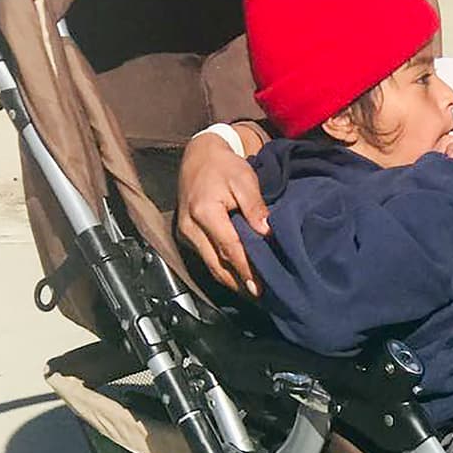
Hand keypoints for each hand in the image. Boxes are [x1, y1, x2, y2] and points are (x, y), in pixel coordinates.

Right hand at [175, 131, 269, 294]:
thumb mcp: (244, 179)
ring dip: (230, 281)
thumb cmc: (224, 166)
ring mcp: (185, 232)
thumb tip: (266, 232)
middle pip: (216, 263)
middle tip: (259, 296)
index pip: (228, 247)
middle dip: (238, 282)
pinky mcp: (186, 235)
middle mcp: (190, 226)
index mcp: (205, 211)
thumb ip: (254, 207)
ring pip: (209, 265)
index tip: (259, 286)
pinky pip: (205, 258)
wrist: (199, 156)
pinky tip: (238, 277)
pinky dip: (222, 269)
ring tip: (251, 292)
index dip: (245, 269)